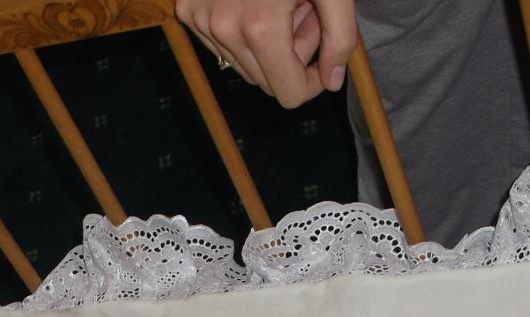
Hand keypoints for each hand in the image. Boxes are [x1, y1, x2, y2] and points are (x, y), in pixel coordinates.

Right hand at [175, 0, 357, 107]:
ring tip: (282, 2)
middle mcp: (224, 31)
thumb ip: (341, 36)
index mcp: (261, 28)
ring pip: (243, 65)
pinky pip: (221, 45)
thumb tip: (332, 81)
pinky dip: (242, 31)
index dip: (313, 82)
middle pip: (267, 82)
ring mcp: (201, 21)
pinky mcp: (188, 10)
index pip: (289, 94)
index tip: (326, 53)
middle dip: (292, 57)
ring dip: (269, 44)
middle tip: (305, 12)